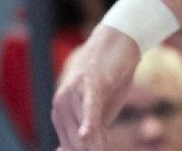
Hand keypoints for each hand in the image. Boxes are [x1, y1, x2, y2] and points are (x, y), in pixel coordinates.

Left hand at [51, 24, 138, 150]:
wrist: (121, 40)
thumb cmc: (111, 76)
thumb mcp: (103, 108)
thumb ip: (93, 129)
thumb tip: (83, 148)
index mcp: (60, 111)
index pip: (69, 145)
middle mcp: (61, 103)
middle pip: (75, 141)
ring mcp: (75, 92)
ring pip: (85, 130)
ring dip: (96, 145)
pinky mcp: (92, 84)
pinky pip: (90, 107)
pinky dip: (89, 122)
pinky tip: (87, 134)